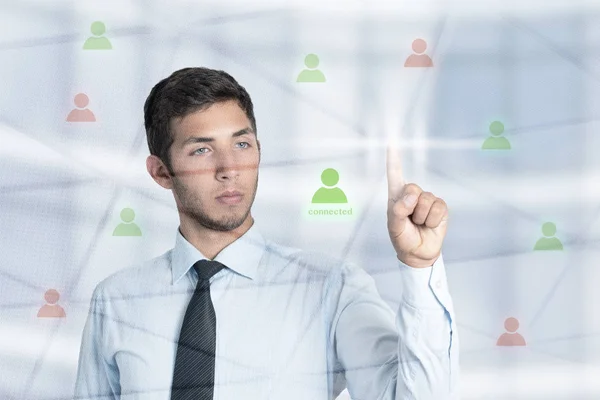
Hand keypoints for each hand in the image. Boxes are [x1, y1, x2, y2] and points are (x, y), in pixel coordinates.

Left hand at [386, 140, 448, 267]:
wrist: (418, 253)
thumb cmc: (402, 238)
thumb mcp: (395, 226)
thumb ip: (399, 210)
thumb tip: (412, 195)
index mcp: (396, 195)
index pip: (395, 173)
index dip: (394, 158)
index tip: (391, 140)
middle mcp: (412, 194)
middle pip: (413, 189)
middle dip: (411, 208)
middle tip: (409, 221)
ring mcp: (427, 199)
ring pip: (426, 201)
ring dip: (422, 217)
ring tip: (418, 224)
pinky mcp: (440, 207)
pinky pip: (438, 209)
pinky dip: (432, 220)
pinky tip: (428, 225)